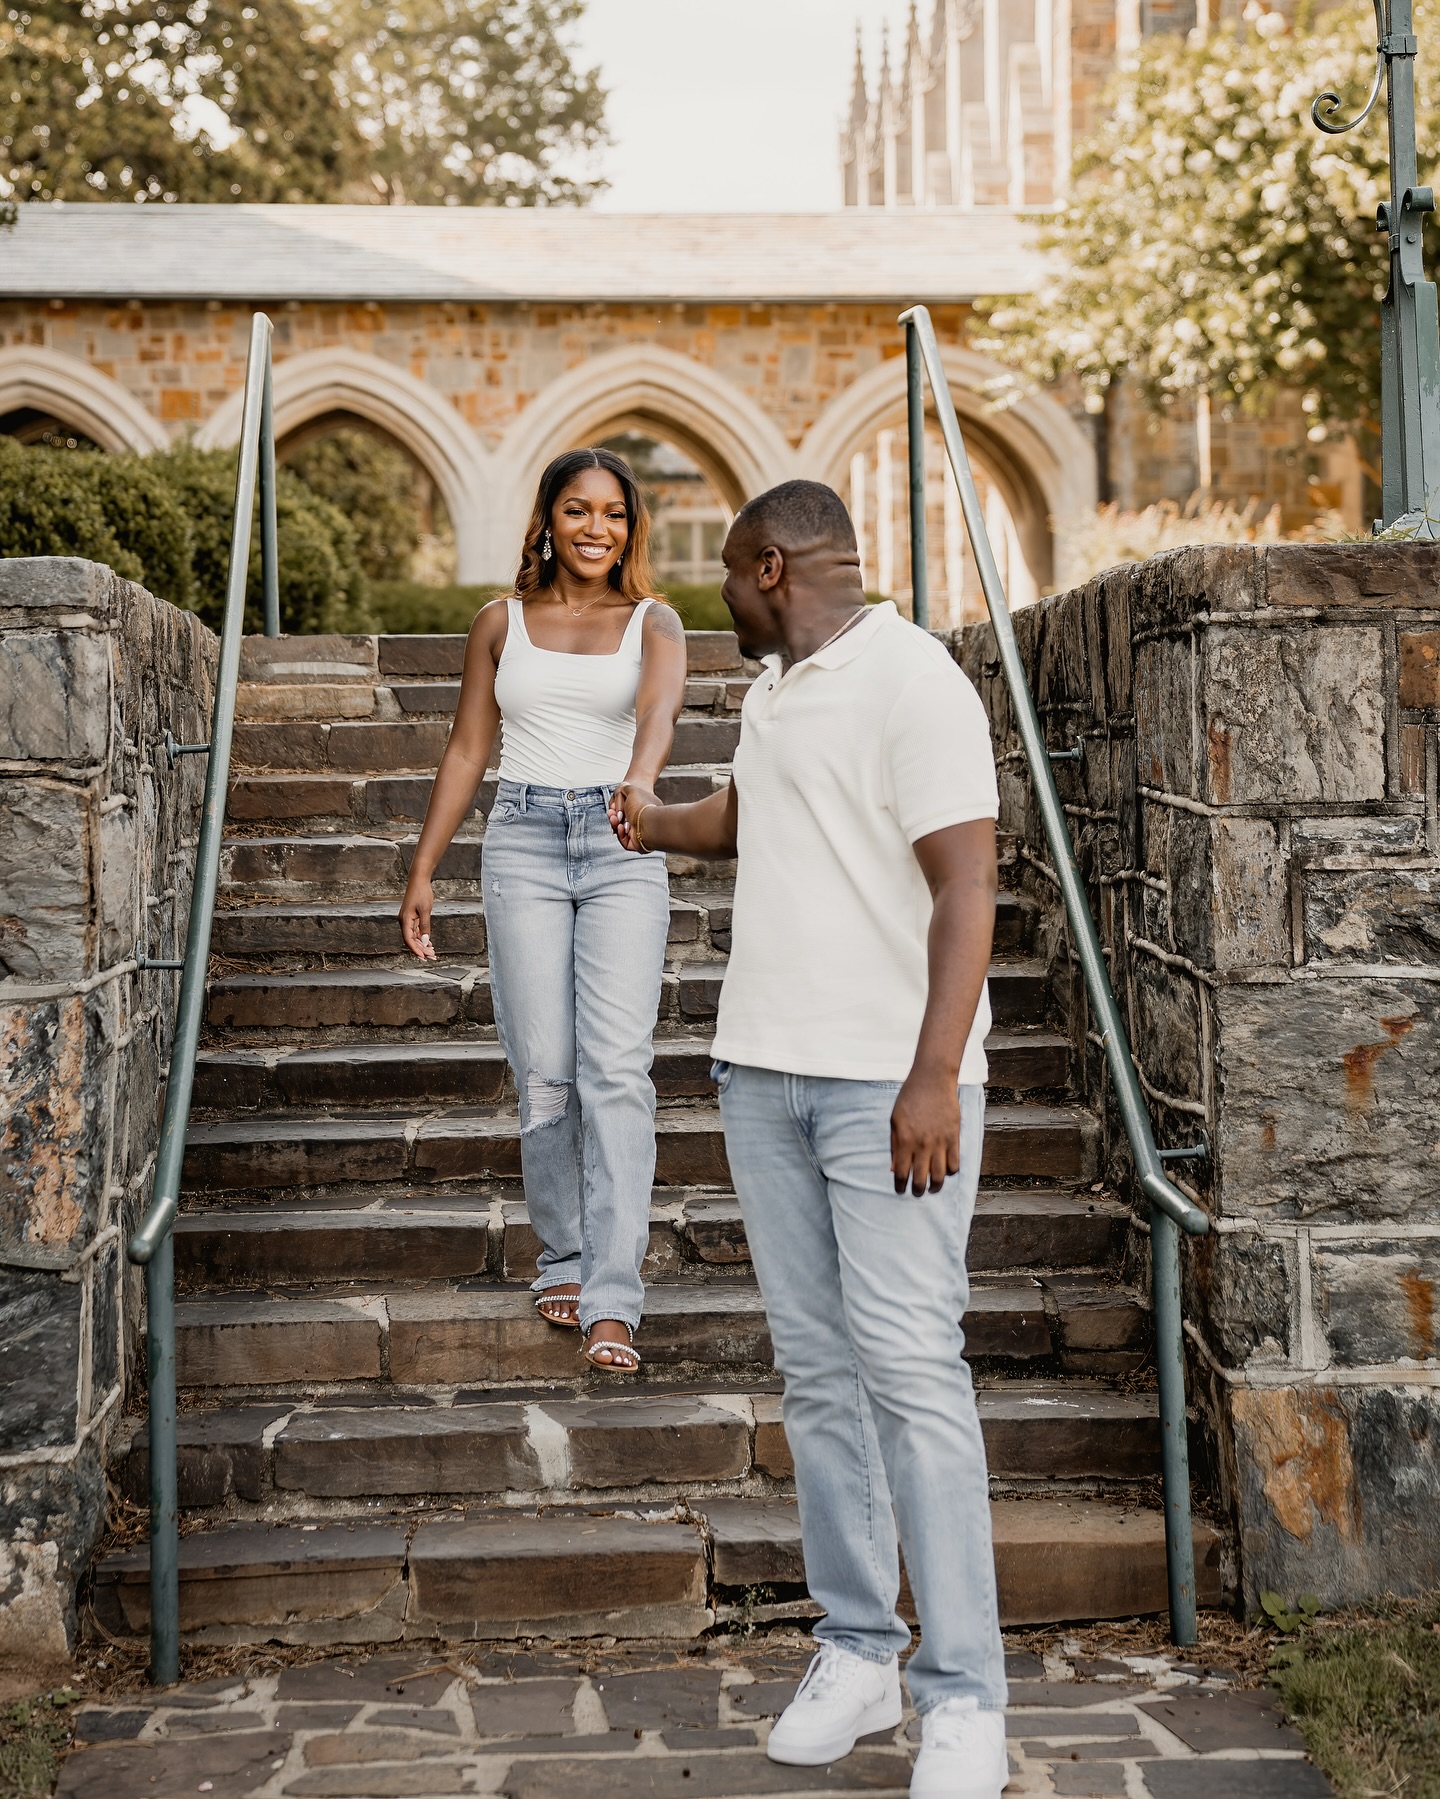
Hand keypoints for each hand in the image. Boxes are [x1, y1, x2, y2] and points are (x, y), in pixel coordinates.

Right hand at [399, 875, 435, 959]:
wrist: (419, 880)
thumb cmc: (422, 893)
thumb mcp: (425, 910)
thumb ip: (425, 927)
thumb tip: (425, 941)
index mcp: (405, 920)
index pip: (408, 939)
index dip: (415, 949)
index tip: (423, 957)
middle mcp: (404, 921)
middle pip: (411, 940)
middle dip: (421, 949)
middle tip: (432, 956)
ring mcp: (407, 920)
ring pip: (414, 936)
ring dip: (422, 945)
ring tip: (432, 952)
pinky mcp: (411, 917)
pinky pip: (416, 931)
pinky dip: (422, 937)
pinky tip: (429, 943)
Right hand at [609, 780, 659, 852]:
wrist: (648, 820)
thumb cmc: (641, 805)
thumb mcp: (632, 790)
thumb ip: (626, 788)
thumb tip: (623, 786)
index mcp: (642, 812)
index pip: (626, 812)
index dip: (617, 810)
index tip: (613, 807)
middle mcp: (641, 823)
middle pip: (622, 822)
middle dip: (614, 817)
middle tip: (611, 814)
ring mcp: (638, 833)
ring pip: (621, 831)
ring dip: (615, 825)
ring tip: (614, 819)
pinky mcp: (635, 844)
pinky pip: (624, 841)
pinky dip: (620, 834)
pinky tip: (620, 827)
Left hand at [890, 1065, 960, 1196]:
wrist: (932, 1080)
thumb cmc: (909, 1098)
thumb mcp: (895, 1120)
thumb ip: (894, 1146)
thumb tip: (894, 1168)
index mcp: (905, 1141)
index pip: (902, 1173)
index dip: (900, 1186)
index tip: (900, 1190)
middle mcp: (923, 1145)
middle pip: (921, 1178)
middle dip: (917, 1190)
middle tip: (916, 1192)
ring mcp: (940, 1142)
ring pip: (940, 1175)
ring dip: (936, 1185)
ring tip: (933, 1187)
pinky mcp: (954, 1137)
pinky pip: (955, 1163)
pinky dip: (951, 1171)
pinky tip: (946, 1170)